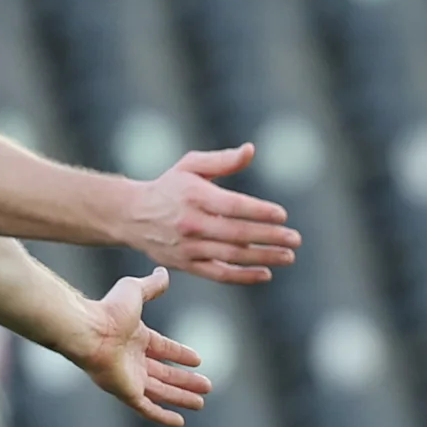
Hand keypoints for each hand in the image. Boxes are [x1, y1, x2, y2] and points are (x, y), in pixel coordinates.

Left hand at [68, 267, 211, 425]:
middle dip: (185, 381)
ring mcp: (129, 378)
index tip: (198, 360)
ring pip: (161, 391)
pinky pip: (147, 408)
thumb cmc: (109, 309)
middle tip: (207, 386)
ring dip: (181, 397)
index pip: (163, 349)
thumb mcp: (135, 291)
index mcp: (136, 338)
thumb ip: (151, 285)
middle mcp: (133, 360)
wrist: (90, 330)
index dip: (180, 354)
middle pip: (165, 373)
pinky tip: (179, 421)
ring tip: (201, 403)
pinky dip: (162, 415)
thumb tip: (163, 272)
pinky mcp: (126, 392)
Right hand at [124, 145, 300, 282]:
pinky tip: (266, 273)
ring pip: (231, 256)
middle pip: (237, 234)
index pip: (233, 206)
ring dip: (263, 258)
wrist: (131, 215)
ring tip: (288, 256)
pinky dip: (243, 276)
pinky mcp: (186, 265)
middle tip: (295, 239)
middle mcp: (192, 223)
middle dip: (269, 237)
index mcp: (195, 196)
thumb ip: (223, 160)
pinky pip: (219, 274)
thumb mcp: (191, 165)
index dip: (259, 211)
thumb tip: (251, 150)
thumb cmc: (169, 186)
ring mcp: (189, 247)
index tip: (282, 215)